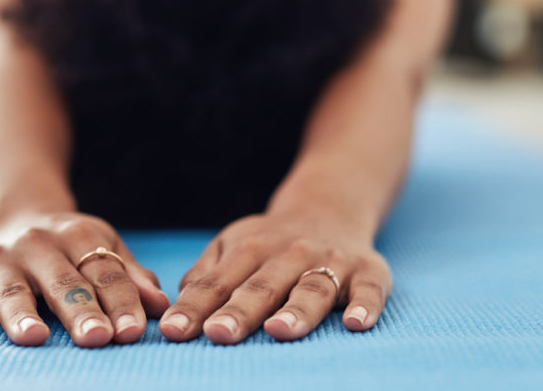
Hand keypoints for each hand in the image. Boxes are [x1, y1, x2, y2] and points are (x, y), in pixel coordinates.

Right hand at [0, 211, 170, 346]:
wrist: (14, 212)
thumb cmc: (71, 246)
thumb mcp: (103, 248)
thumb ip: (130, 277)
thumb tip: (161, 306)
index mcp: (79, 236)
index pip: (104, 273)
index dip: (121, 302)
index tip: (133, 333)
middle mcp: (39, 244)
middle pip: (64, 283)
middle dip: (81, 311)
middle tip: (97, 338)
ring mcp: (2, 258)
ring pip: (14, 290)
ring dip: (23, 315)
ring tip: (35, 338)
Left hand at [158, 210, 390, 343]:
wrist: (331, 208)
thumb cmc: (271, 243)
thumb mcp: (233, 246)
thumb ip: (207, 275)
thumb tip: (177, 306)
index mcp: (250, 249)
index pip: (218, 282)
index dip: (194, 307)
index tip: (173, 332)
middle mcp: (289, 253)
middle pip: (262, 286)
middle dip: (239, 311)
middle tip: (217, 334)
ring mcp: (330, 261)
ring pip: (312, 287)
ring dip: (297, 310)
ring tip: (279, 331)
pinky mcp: (369, 270)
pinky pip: (370, 288)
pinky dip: (365, 305)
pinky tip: (355, 323)